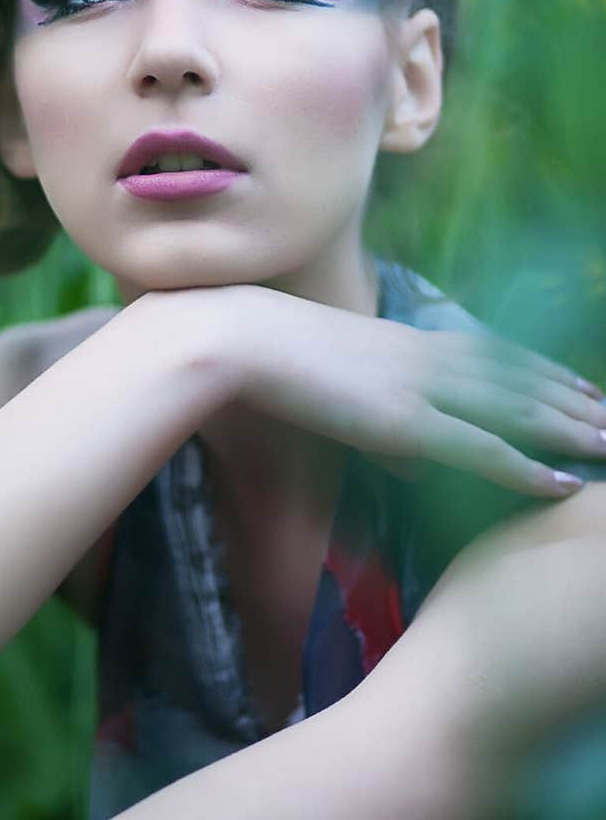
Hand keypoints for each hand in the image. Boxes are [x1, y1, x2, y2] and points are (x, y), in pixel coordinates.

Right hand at [222, 284, 605, 497]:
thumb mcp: (343, 384)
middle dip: (572, 399)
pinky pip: (480, 449)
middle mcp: (430, 359)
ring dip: (568, 429)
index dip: (543, 370)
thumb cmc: (278, 358)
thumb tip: (414, 464)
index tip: (580, 381)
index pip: (495, 356)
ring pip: (514, 411)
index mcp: (412, 343)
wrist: (246, 339)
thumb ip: (385, 422)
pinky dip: (525, 467)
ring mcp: (422, 389)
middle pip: (518, 380)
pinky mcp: (406, 421)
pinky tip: (561, 480)